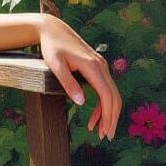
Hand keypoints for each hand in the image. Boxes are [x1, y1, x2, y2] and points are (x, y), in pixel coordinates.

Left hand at [37, 15, 121, 140]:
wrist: (52, 29)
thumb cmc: (51, 46)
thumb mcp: (55, 65)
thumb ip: (68, 83)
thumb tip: (82, 103)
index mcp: (93, 67)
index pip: (107, 96)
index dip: (108, 115)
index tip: (104, 132)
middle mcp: (101, 66)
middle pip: (114, 97)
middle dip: (111, 118)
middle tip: (104, 137)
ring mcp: (101, 66)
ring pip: (111, 93)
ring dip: (108, 113)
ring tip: (98, 130)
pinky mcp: (97, 67)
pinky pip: (104, 88)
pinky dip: (102, 103)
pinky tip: (93, 115)